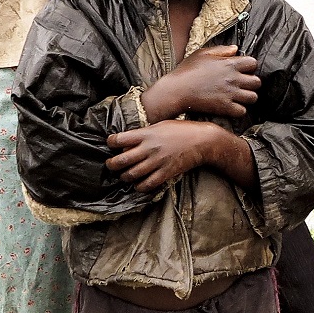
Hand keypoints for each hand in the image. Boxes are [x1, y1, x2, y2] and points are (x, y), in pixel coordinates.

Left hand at [104, 119, 231, 191]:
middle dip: (112, 164)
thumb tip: (128, 142)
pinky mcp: (166, 173)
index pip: (119, 139)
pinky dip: (139, 186)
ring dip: (124, 176)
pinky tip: (138, 184)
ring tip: (124, 175)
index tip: (111, 144)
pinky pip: (147, 184)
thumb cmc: (181, 130)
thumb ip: (144, 133)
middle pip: (121, 160)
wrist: (202, 140)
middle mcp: (149, 148)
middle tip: (111, 165)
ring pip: (131, 174)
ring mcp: (157, 162)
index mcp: (146, 134)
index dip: (111, 142)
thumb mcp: (160, 126)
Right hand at [141, 45, 260, 119]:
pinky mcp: (224, 107)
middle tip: (243, 85)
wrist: (176, 90)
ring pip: (253, 97)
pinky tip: (232, 106)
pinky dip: (239, 110)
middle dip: (252, 83)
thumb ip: (221, 50)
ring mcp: (230, 94)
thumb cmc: (187, 70)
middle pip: (257, 82)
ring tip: (239, 96)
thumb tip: (235, 49)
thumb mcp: (202, 54)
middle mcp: (233, 78)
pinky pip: (242, 111)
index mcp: (229, 64)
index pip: (253, 63)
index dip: (249, 66)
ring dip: (248, 97)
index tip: (242, 70)